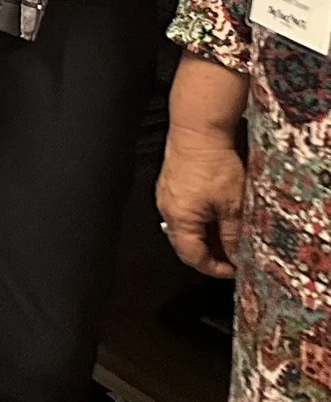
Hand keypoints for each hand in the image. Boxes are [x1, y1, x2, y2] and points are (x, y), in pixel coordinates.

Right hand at [156, 127, 245, 278]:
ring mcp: (166, 196)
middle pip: (186, 245)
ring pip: (185, 228)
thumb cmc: (211, 163)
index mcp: (179, 219)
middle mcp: (167, 210)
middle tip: (233, 255)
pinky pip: (183, 212)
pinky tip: (216, 215)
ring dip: (206, 236)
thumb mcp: (233, 205)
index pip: (193, 257)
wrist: (197, 132)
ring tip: (229, 235)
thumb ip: (233, 235)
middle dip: (210, 254)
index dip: (214, 268)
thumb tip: (235, 254)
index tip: (233, 269)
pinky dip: (199, 220)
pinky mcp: (170, 185)